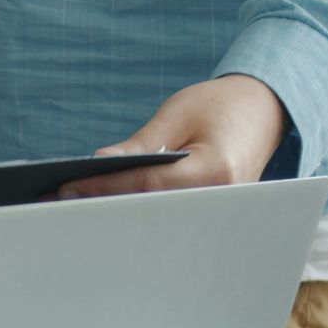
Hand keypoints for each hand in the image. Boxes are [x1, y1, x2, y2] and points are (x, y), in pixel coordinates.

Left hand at [58, 75, 288, 198]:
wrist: (265, 109)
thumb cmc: (221, 105)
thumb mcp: (177, 114)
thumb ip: (140, 144)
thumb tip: (99, 165)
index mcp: (216, 170)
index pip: (148, 186)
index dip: (103, 188)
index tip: (65, 190)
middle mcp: (223, 200)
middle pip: (153, 214)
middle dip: (106, 211)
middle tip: (61, 210)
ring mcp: (222, 214)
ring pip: (161, 223)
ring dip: (121, 218)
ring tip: (76, 213)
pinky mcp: (215, 217)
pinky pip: (172, 220)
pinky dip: (140, 215)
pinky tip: (107, 210)